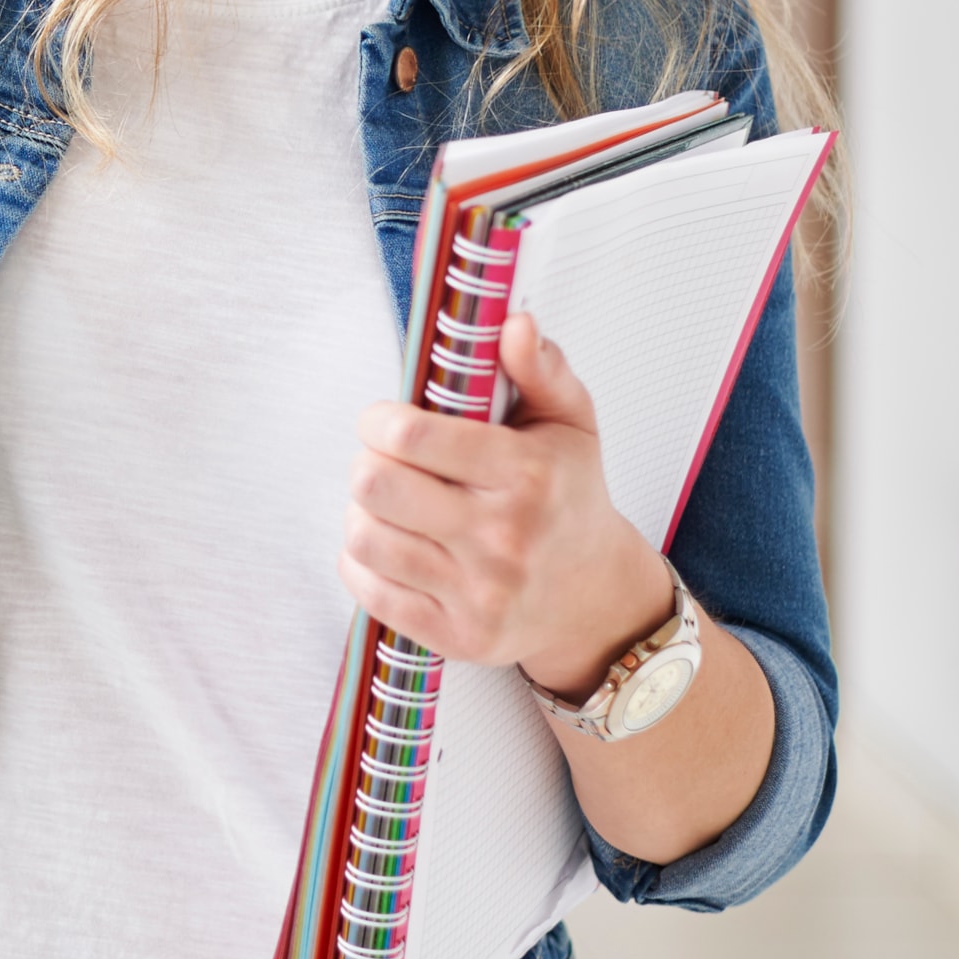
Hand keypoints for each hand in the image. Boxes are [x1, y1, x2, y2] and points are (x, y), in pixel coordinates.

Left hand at [339, 311, 674, 696]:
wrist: (596, 597)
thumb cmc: (571, 498)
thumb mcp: (571, 423)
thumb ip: (541, 367)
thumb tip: (513, 322)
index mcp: (528, 475)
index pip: (412, 435)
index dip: (378, 419)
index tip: (384, 420)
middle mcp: (504, 537)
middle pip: (374, 485)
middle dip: (367, 463)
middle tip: (386, 463)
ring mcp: (481, 593)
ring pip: (364, 537)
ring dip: (362, 513)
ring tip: (390, 505)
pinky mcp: (459, 636)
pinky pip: (369, 590)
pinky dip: (362, 563)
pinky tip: (391, 545)